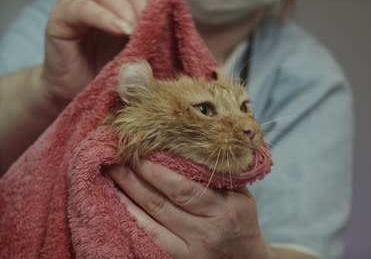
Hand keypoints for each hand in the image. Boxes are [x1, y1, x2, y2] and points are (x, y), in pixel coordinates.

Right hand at [40, 0, 173, 108]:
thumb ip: (154, 34)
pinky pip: (81, 9)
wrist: (83, 99)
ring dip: (124, 7)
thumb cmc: (116, 76)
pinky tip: (121, 30)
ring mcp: (78, 5)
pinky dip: (104, 17)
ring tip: (136, 30)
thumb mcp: (141, 52)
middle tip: (151, 20)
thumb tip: (174, 17)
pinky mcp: (61, 19)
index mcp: (121, 2)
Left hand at [107, 161, 272, 258]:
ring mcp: (191, 247)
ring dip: (127, 191)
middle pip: (161, 199)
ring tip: (110, 170)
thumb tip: (187, 143)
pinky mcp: (178, 258)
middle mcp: (207, 229)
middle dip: (134, 174)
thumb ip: (218, 174)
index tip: (138, 148)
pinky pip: (148, 234)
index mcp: (225, 208)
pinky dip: (130, 215)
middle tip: (115, 153)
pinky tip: (117, 199)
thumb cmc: (241, 220)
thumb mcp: (241, 195)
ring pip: (151, 215)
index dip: (155, 168)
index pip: (183, 186)